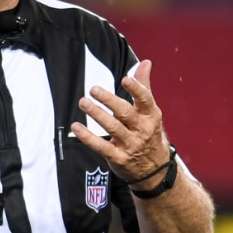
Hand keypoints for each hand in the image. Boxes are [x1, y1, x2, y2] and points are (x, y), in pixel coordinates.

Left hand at [71, 60, 170, 182]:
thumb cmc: (150, 134)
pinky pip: (101, 146)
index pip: (145, 100)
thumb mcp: (151, 112)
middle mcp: (142, 129)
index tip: (125, 78)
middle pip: (125, 113)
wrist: (155, 169)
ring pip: (113, 128)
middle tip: (94, 89)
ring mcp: (130, 144)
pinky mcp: (118, 158)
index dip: (136, 89)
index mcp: (151, 116)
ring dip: (97, 114)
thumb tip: (145, 63)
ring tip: (83, 103)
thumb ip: (144, 87)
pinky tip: (76, 127)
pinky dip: (88, 137)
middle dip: (109, 101)